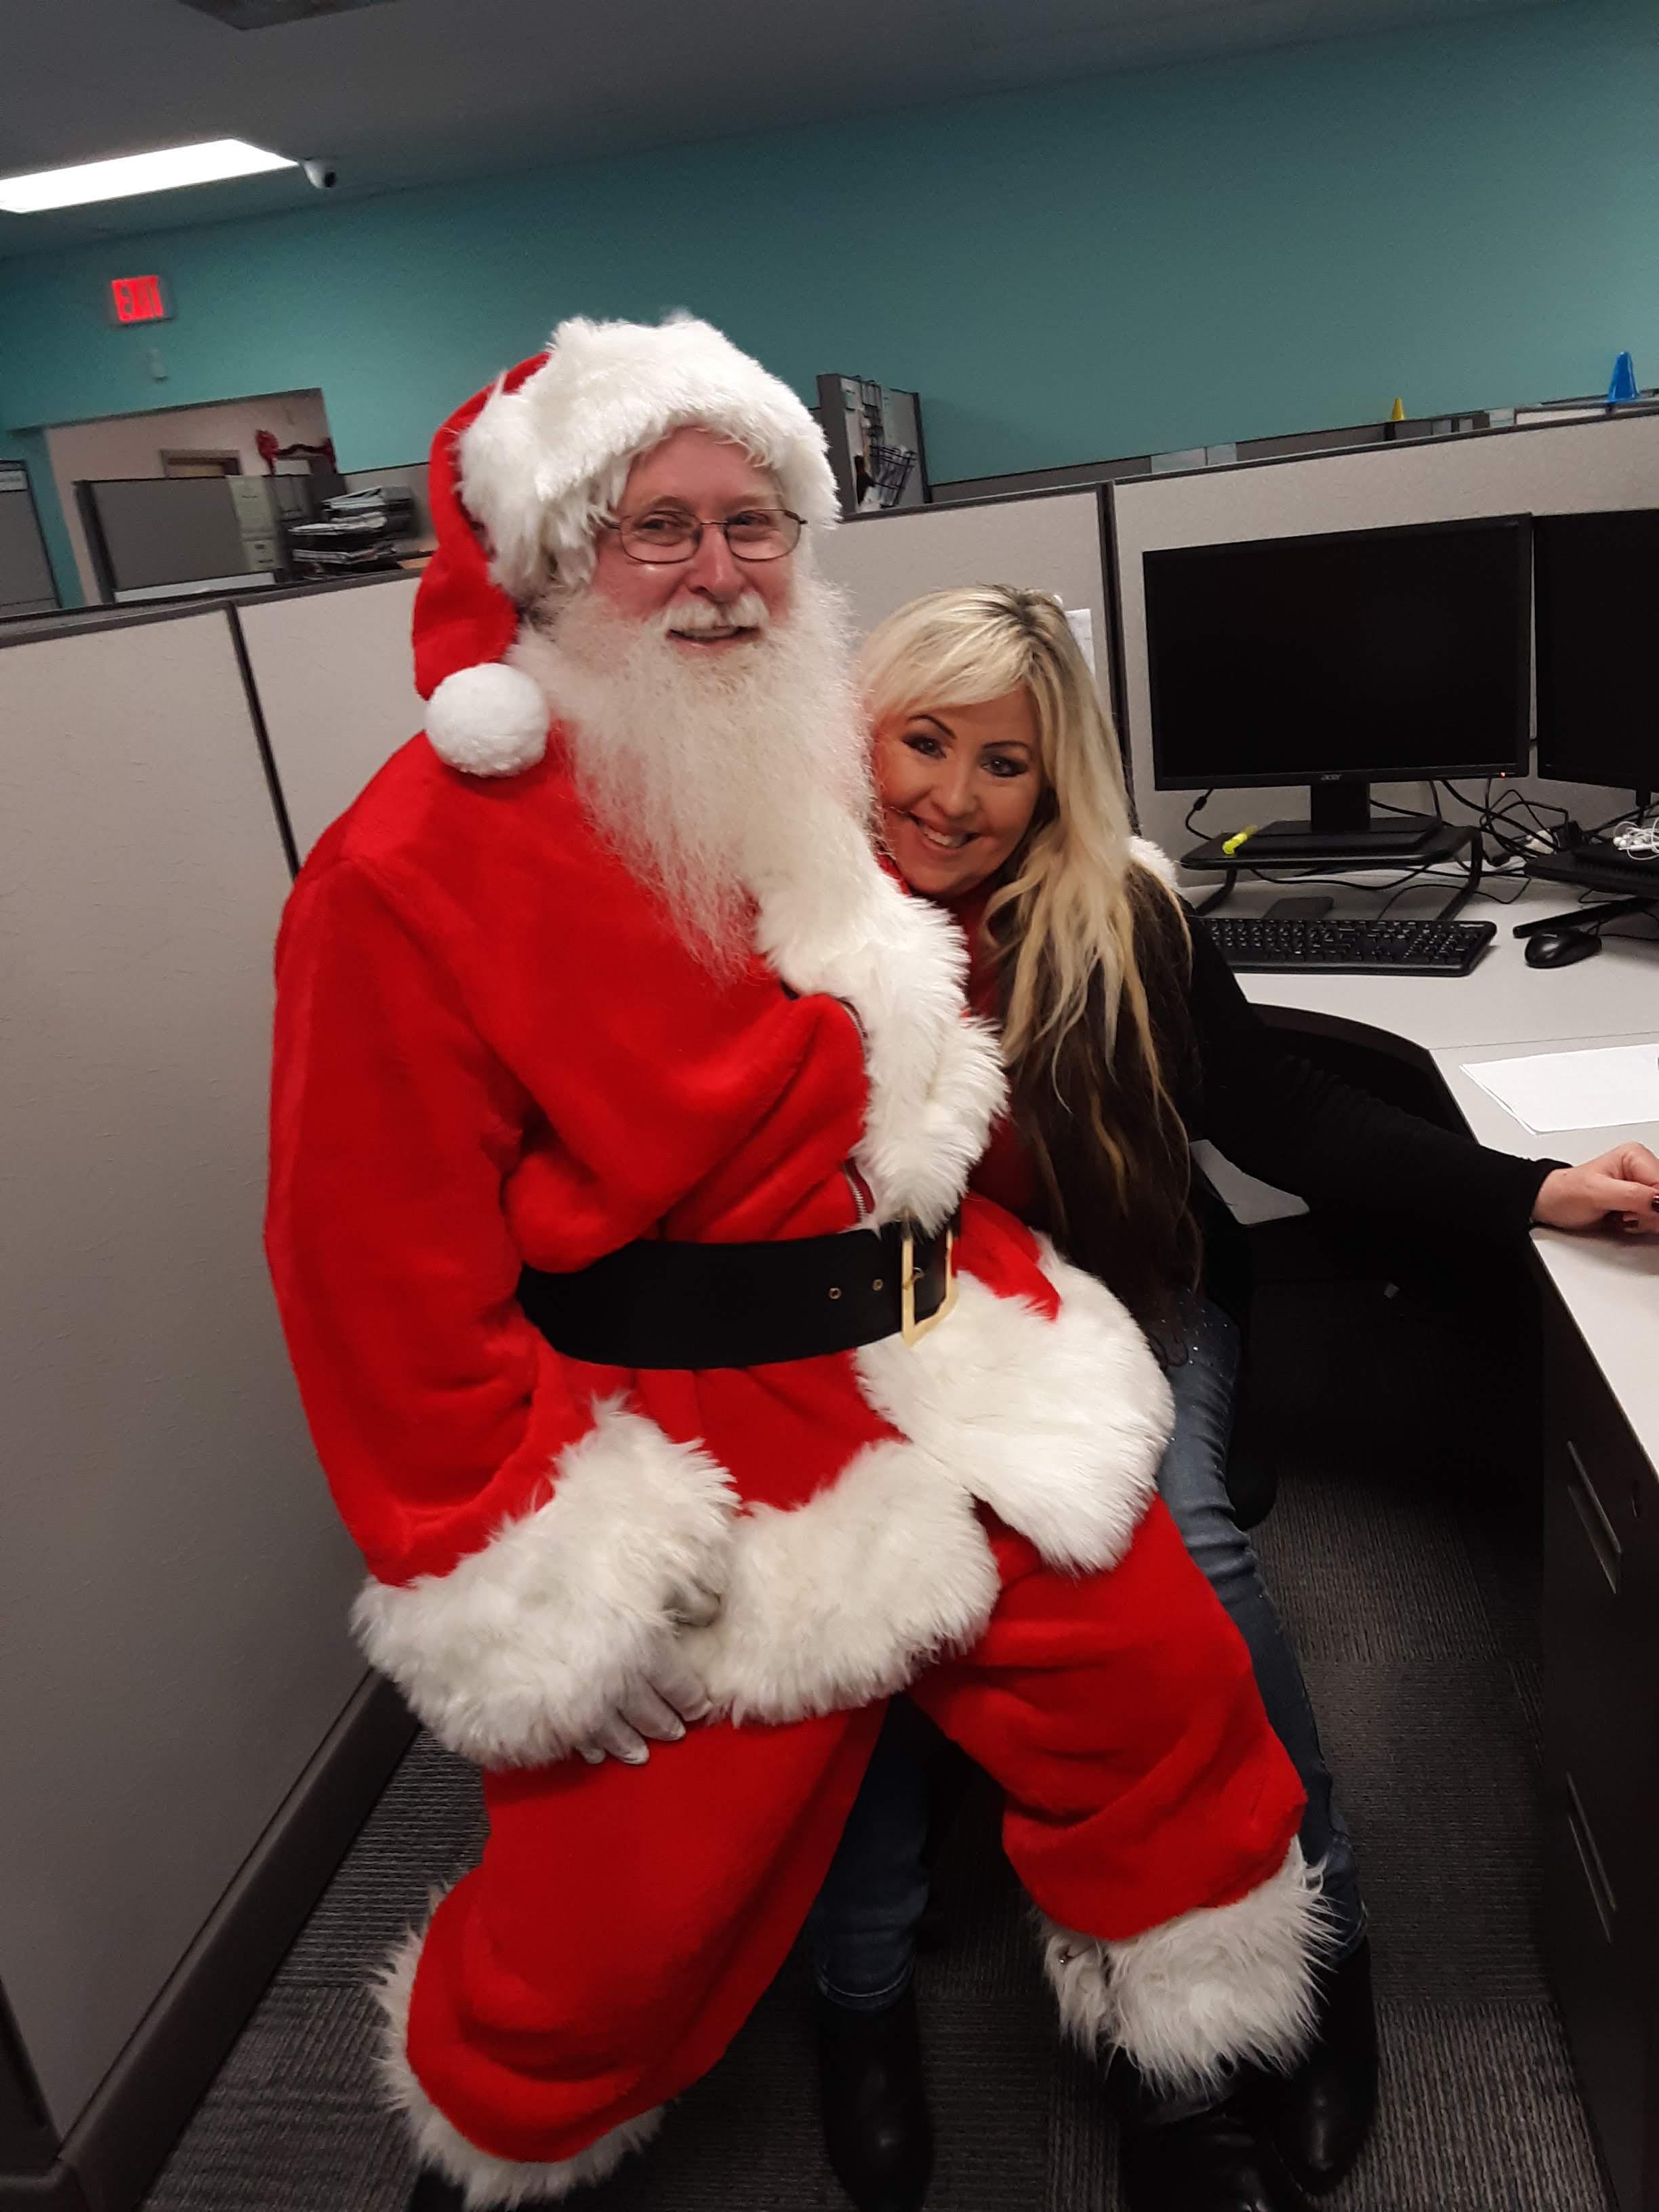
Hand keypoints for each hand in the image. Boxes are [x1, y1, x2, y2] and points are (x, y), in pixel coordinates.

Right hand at [575, 1589, 721, 1765]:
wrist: (525, 1602)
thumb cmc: (593, 1580)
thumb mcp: (650, 1574)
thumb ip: (686, 1595)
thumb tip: (710, 1611)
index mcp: (650, 1652)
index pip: (681, 1688)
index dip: (693, 1701)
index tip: (699, 1708)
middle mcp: (624, 1683)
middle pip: (651, 1714)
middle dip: (665, 1726)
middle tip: (675, 1734)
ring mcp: (589, 1702)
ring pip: (618, 1733)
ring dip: (631, 1744)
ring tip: (640, 1754)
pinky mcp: (558, 1713)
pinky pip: (581, 1738)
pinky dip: (592, 1748)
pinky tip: (596, 1754)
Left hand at [1532, 1144, 1658, 1234]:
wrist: (1549, 1205)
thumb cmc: (1565, 1193)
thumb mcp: (1598, 1193)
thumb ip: (1634, 1196)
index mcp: (1635, 1156)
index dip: (1658, 1205)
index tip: (1641, 1215)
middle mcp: (1642, 1169)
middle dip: (1650, 1214)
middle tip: (1626, 1216)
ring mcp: (1643, 1188)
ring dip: (1646, 1222)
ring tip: (1620, 1216)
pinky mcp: (1640, 1204)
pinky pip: (1656, 1221)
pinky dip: (1642, 1226)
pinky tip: (1623, 1221)